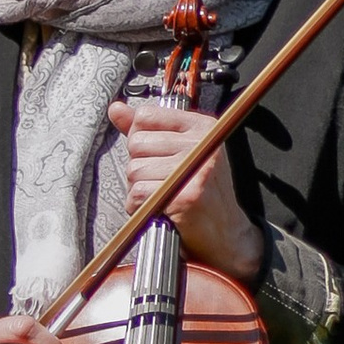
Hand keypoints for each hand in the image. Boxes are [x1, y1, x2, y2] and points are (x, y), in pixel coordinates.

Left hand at [109, 101, 262, 284]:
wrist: (226, 234)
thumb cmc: (200, 192)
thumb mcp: (179, 152)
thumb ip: (147, 130)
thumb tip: (116, 108)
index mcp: (201, 126)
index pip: (145, 116)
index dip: (140, 139)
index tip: (157, 156)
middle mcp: (202, 142)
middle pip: (136, 143)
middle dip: (140, 167)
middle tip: (163, 182)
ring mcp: (196, 168)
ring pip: (134, 170)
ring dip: (139, 190)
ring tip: (163, 197)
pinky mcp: (187, 196)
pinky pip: (139, 194)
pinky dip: (140, 207)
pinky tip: (159, 210)